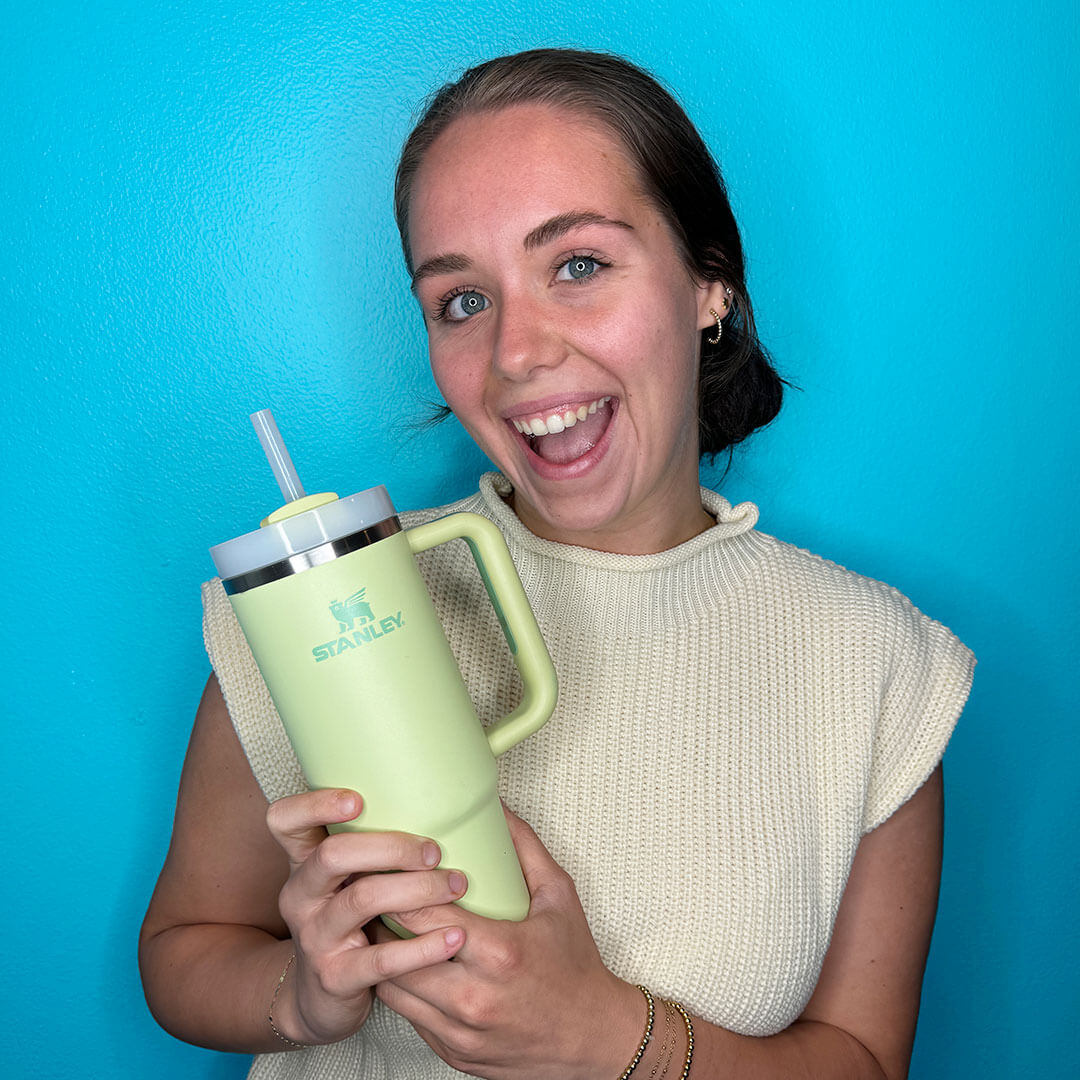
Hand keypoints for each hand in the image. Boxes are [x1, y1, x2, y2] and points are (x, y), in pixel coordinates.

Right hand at [265, 788, 468, 1045]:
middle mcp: (301, 895)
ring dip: (417, 889)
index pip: (285, 821)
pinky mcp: (336, 978)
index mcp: (304, 863)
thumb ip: (371, 844)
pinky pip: (382, 960)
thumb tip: (440, 795)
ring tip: (456, 885)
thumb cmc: (348, 920)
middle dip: (390, 847)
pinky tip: (454, 937)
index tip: (359, 798)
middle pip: (332, 855)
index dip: (315, 804)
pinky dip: (423, 948)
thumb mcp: (344, 880)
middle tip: (435, 850)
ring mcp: (315, 937)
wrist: (319, 998)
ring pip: (361, 900)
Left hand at [373, 806, 642, 1078]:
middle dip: (378, 919)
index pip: (423, 915)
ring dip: (381, 956)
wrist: (594, 1039)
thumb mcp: (559, 895)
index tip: (382, 865)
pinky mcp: (452, 1052)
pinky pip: (407, 1016)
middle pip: (396, 953)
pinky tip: (399, 963)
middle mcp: (474, 997)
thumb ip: (525, 847)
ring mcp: (460, 1031)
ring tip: (376, 924)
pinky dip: (400, 987)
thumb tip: (496, 807)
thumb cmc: (577, 965)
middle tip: (368, 891)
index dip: (396, 887)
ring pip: (392, 989)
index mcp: (499, 953)